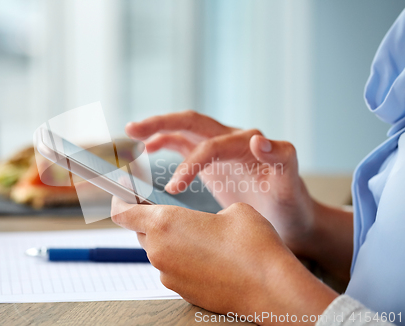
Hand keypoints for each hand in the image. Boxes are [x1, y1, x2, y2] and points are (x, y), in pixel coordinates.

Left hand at [111, 197, 336, 323]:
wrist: (271, 288)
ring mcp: (169, 274)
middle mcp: (159, 251)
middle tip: (168, 209)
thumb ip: (202, 214)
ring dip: (169, 239)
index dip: (119, 198)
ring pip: (158, 250)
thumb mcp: (231, 210)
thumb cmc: (253, 244)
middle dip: (149, 217)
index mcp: (164, 223)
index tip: (125, 189)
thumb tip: (201, 225)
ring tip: (198, 234)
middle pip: (140, 230)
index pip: (122, 212)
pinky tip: (209, 255)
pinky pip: (172, 267)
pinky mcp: (182, 291)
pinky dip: (182, 258)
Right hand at [126, 111, 314, 253]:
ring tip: (133, 133)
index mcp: (247, 144)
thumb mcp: (289, 184)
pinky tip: (149, 148)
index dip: (189, 164)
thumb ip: (280, 158)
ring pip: (185, 130)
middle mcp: (231, 139)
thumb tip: (257, 139)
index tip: (174, 189)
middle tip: (133, 129)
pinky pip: (185, 144)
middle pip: (191, 122)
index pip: (210, 145)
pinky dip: (166, 142)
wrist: (290, 217)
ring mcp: (220, 148)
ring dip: (159, 129)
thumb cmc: (290, 204)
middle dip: (162, 123)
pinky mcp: (213, 159)